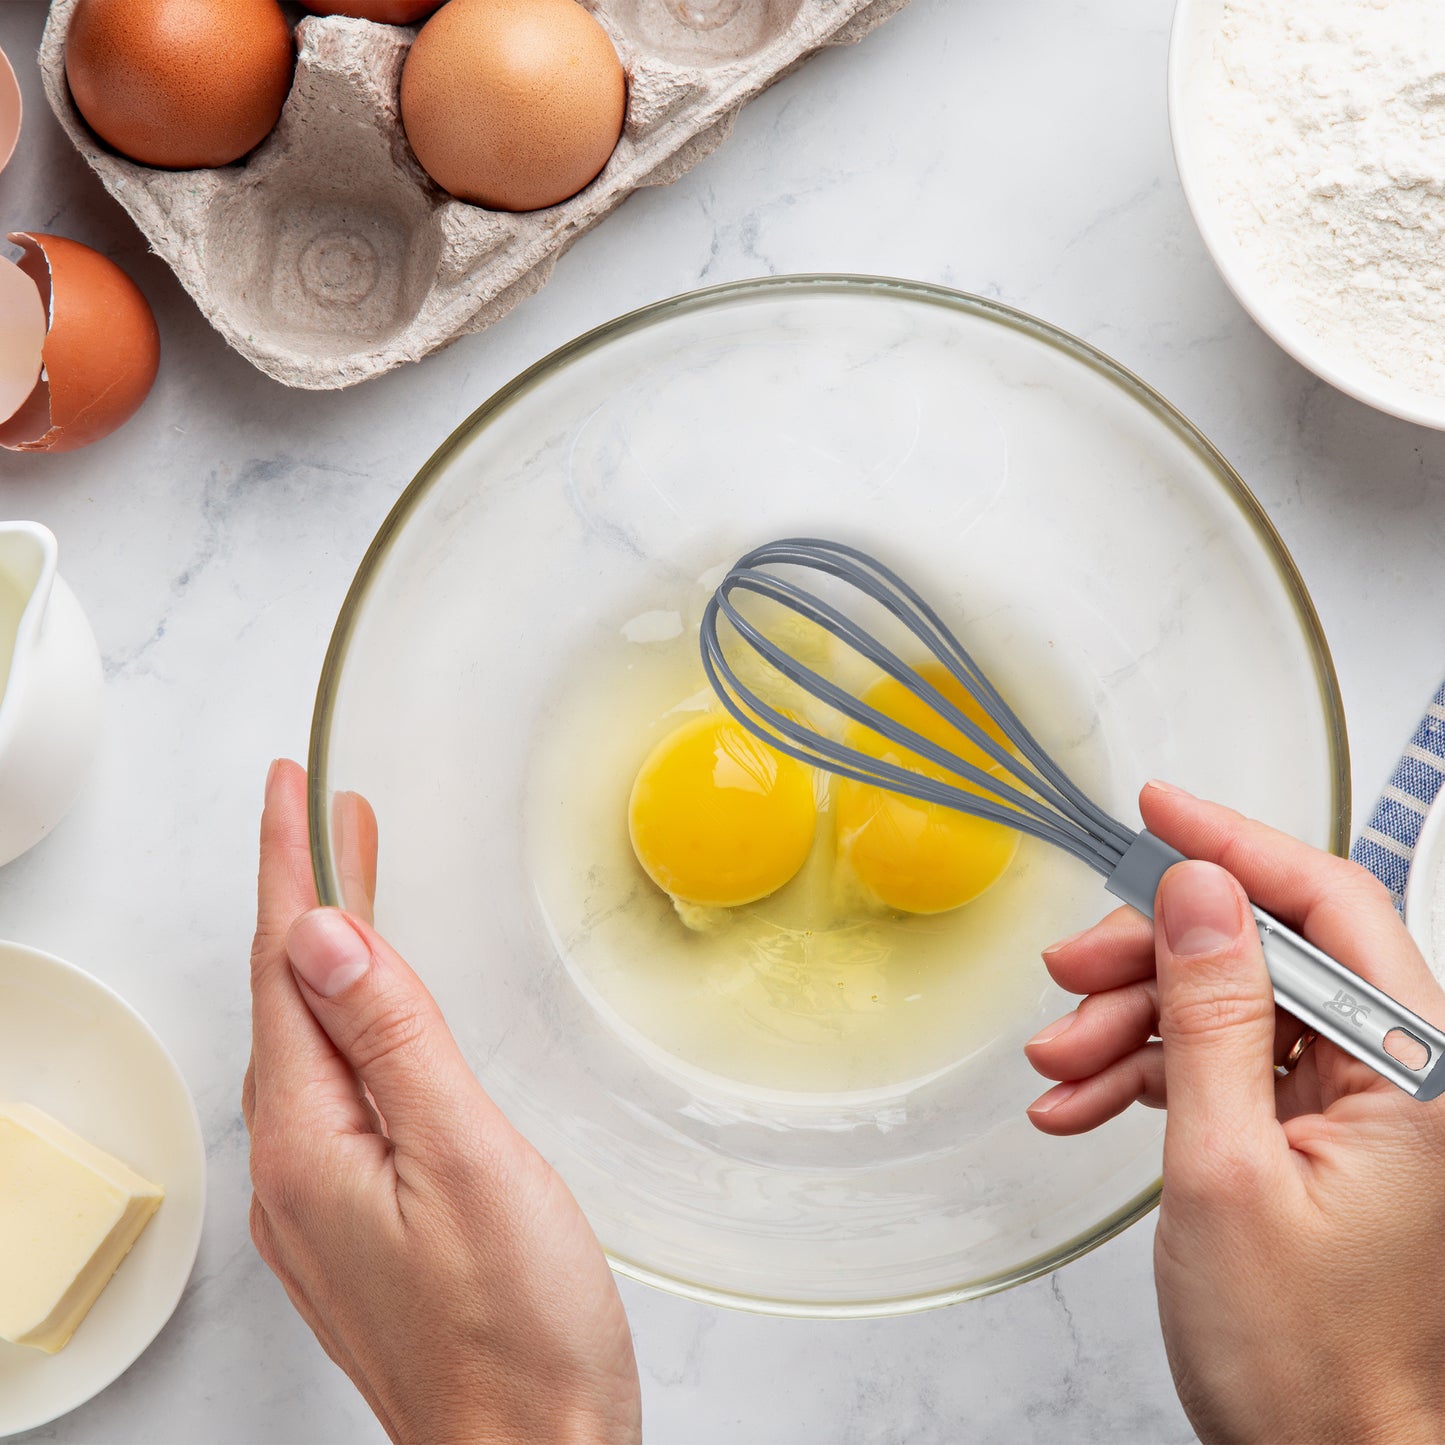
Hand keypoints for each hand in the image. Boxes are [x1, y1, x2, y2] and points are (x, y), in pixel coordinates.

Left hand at [242, 760, 640, 1444]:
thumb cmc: (516, 1327)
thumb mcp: (465, 1158)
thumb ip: (394, 1042)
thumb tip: (321, 940)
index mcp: (311, 1141)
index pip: (284, 966)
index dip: (286, 867)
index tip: (288, 789)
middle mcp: (296, 1167)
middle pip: (289, 997)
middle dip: (305, 894)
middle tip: (329, 816)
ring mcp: (323, 1198)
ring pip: (313, 1040)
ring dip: (331, 954)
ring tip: (354, 885)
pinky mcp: (358, 1217)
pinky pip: (336, 1087)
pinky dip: (353, 1020)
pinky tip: (377, 1012)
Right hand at [1024, 780, 1444, 1443]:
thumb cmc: (1299, 1351)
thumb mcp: (1226, 1166)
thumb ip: (1213, 1014)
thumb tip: (1199, 893)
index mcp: (1407, 1067)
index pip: (1328, 904)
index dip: (1236, 845)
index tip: (1157, 811)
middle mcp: (1388, 1071)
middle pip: (1260, 950)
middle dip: (1151, 957)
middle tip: (1069, 976)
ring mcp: (1344, 1102)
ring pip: (1223, 1004)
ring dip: (1129, 1024)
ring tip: (1059, 1068)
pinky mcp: (1300, 1131)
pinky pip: (1215, 1063)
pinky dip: (1141, 1073)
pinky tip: (1081, 1104)